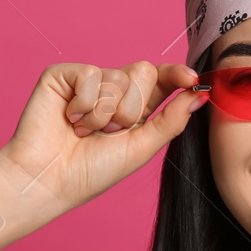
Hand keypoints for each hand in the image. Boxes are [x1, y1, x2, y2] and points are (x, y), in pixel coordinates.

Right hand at [0, 60, 207, 210]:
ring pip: (118, 76)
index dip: (176, 74)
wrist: (50, 178)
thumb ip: (171, 120)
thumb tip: (200, 94)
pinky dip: (84, 104)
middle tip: (110, 132)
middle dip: (132, 108)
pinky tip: (70, 120)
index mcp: (135, 108)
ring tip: (85, 132)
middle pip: (143, 71)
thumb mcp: (141, 148)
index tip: (190, 78)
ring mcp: (88, 82)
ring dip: (105, 114)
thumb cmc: (92, 171)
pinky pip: (91, 74)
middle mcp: (113, 91)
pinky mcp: (64, 76)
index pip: (161, 80)